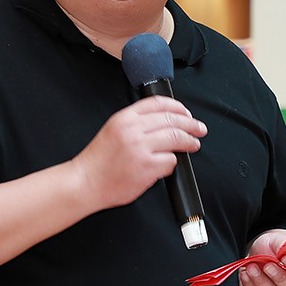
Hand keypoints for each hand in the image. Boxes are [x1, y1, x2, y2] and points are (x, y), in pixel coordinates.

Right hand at [72, 95, 207, 210]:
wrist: (86, 182)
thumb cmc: (98, 161)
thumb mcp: (113, 130)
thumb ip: (136, 123)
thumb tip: (165, 122)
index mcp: (125, 118)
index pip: (158, 104)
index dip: (178, 107)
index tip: (186, 114)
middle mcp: (133, 130)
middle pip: (172, 120)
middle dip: (191, 124)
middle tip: (199, 129)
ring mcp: (140, 148)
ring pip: (176, 138)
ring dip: (189, 142)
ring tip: (193, 144)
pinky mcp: (146, 167)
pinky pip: (170, 161)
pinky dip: (172, 163)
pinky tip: (168, 165)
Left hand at [239, 230, 285, 285]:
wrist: (261, 257)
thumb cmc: (276, 250)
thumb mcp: (280, 241)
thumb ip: (282, 245)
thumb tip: (280, 253)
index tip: (285, 258)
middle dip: (279, 278)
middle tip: (267, 266)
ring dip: (261, 283)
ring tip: (250, 268)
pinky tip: (245, 276)